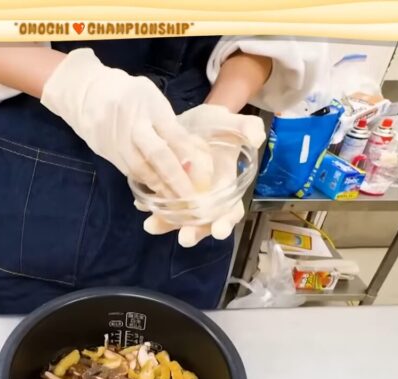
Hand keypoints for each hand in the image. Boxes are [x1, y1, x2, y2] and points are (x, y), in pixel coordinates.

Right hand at [41, 49, 211, 197]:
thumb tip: (193, 157)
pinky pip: (128, 171)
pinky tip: (156, 192)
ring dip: (159, 187)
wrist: (85, 93)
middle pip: (157, 155)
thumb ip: (170, 126)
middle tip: (190, 200)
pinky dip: (144, 183)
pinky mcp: (105, 152)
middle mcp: (132, 122)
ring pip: (140, 168)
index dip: (190, 158)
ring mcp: (116, 138)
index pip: (174, 135)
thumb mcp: (153, 100)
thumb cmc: (128, 95)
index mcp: (150, 105)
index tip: (204, 179)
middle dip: (175, 180)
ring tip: (175, 202)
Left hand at [141, 105, 265, 246]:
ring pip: (180, 218)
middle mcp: (208, 199)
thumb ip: (248, 127)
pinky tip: (141, 205)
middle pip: (204, 223)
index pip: (230, 210)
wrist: (193, 121)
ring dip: (167, 224)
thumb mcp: (232, 122)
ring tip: (152, 226)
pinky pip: (161, 205)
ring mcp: (187, 197)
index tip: (219, 231)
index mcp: (227, 187)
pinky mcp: (169, 191)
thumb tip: (255, 138)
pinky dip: (152, 207)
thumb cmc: (217, 125)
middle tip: (185, 238)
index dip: (226, 221)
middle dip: (195, 232)